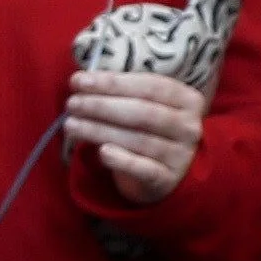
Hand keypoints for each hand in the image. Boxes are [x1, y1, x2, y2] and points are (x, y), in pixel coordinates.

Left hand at [65, 68, 210, 207]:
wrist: (163, 172)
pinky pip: (144, 170)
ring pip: (138, 140)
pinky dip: (122, 160)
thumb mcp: (142, 104)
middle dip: (102, 106)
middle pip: (142, 112)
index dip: (112, 82)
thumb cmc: (147, 129)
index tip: (79, 81)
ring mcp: (181, 155)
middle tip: (71, 103)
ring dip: (100, 130)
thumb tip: (81, 80)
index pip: (149, 86)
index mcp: (187, 99)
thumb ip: (119, 91)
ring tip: (71, 124)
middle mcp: (189, 126)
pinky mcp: (167, 179)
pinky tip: (102, 152)